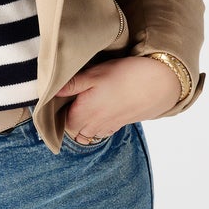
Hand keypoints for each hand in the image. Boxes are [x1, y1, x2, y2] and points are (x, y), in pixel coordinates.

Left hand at [55, 56, 180, 143]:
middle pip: (72, 130)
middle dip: (69, 118)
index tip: (60, 97)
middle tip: (70, 99)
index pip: (60, 122)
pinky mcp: (119, 124)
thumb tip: (51, 92)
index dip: (58, 110)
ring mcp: (107, 127)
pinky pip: (101, 131)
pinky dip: (97, 125)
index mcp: (83, 114)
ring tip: (84, 104)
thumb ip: (71, 85)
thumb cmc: (123, 76)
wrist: (158, 83)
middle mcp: (93, 125)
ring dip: (83, 123)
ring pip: (87, 133)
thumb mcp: (93, 75)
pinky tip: (100, 109)